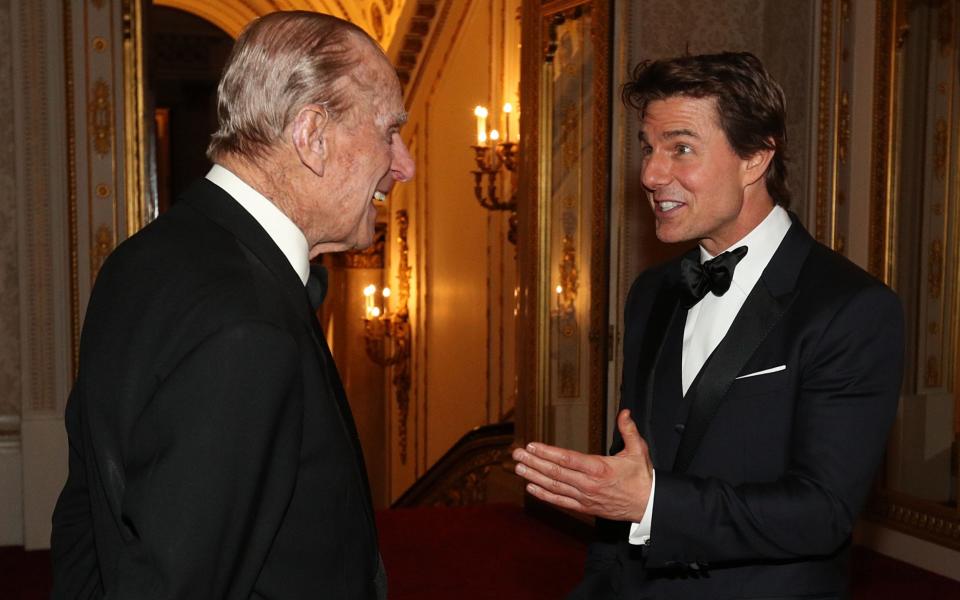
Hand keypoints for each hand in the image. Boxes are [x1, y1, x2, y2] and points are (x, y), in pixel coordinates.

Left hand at [511, 409, 653, 521]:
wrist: (648, 506)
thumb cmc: (642, 478)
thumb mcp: (638, 451)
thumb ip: (629, 430)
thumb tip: (624, 412)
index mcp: (599, 468)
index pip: (567, 459)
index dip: (547, 453)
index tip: (532, 446)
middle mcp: (588, 484)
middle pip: (555, 472)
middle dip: (534, 463)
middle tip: (516, 455)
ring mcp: (585, 497)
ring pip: (554, 486)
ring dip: (534, 477)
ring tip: (518, 468)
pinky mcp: (584, 507)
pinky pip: (560, 501)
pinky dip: (544, 495)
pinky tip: (531, 488)